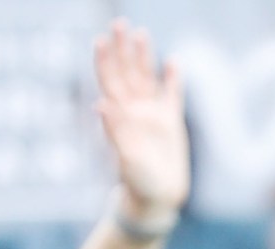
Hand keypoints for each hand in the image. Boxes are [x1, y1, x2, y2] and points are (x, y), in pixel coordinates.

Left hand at [94, 19, 189, 218]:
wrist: (158, 197)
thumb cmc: (138, 182)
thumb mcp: (125, 158)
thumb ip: (114, 130)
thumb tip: (100, 103)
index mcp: (121, 116)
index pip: (110, 82)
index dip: (105, 60)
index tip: (102, 40)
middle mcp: (135, 110)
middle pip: (127, 73)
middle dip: (123, 49)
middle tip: (121, 24)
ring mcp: (153, 115)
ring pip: (147, 78)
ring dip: (144, 57)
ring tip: (142, 33)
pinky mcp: (171, 123)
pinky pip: (172, 95)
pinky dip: (173, 79)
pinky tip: (174, 62)